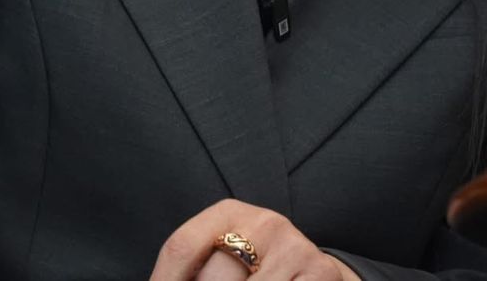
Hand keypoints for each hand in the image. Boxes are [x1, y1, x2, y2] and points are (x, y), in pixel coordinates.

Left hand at [149, 199, 361, 280]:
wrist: (312, 267)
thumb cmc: (256, 265)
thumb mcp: (224, 253)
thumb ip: (196, 266)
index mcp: (229, 213)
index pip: (182, 246)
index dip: (165, 279)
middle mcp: (263, 222)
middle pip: (214, 278)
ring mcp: (295, 247)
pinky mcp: (321, 272)